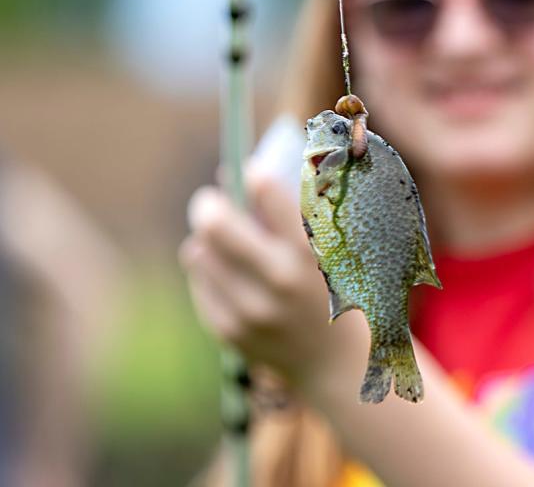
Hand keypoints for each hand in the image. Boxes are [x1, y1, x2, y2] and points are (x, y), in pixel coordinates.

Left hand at [179, 168, 330, 385]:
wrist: (334, 364)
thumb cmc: (332, 290)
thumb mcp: (326, 252)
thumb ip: (286, 216)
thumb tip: (233, 175)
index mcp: (308, 255)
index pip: (269, 195)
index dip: (255, 175)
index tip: (251, 170)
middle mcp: (277, 283)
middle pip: (215, 224)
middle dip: (209, 205)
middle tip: (211, 200)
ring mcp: (249, 311)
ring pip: (198, 252)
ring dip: (206, 240)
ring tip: (222, 241)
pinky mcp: (228, 331)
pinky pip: (199, 282)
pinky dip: (209, 271)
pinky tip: (227, 272)